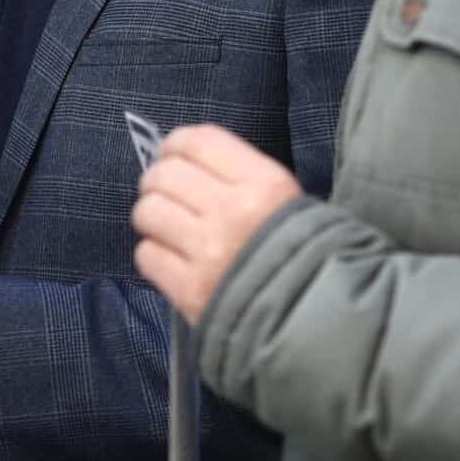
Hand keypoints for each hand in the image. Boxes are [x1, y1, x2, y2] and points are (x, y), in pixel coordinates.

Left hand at [132, 124, 303, 323]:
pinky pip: (146, 254)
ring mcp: (208, 252)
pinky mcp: (189, 291)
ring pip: (147, 212)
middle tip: (166, 195)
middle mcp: (232, 211)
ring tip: (167, 227)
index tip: (171, 155)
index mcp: (263, 183)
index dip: (175, 144)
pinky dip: (154, 255)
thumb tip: (182, 159)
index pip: (198, 141)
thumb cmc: (300, 251)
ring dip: (152, 218)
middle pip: (164, 174)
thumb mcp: (285, 199)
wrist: (313, 318)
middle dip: (157, 182)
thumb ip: (238, 173)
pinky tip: (172, 259)